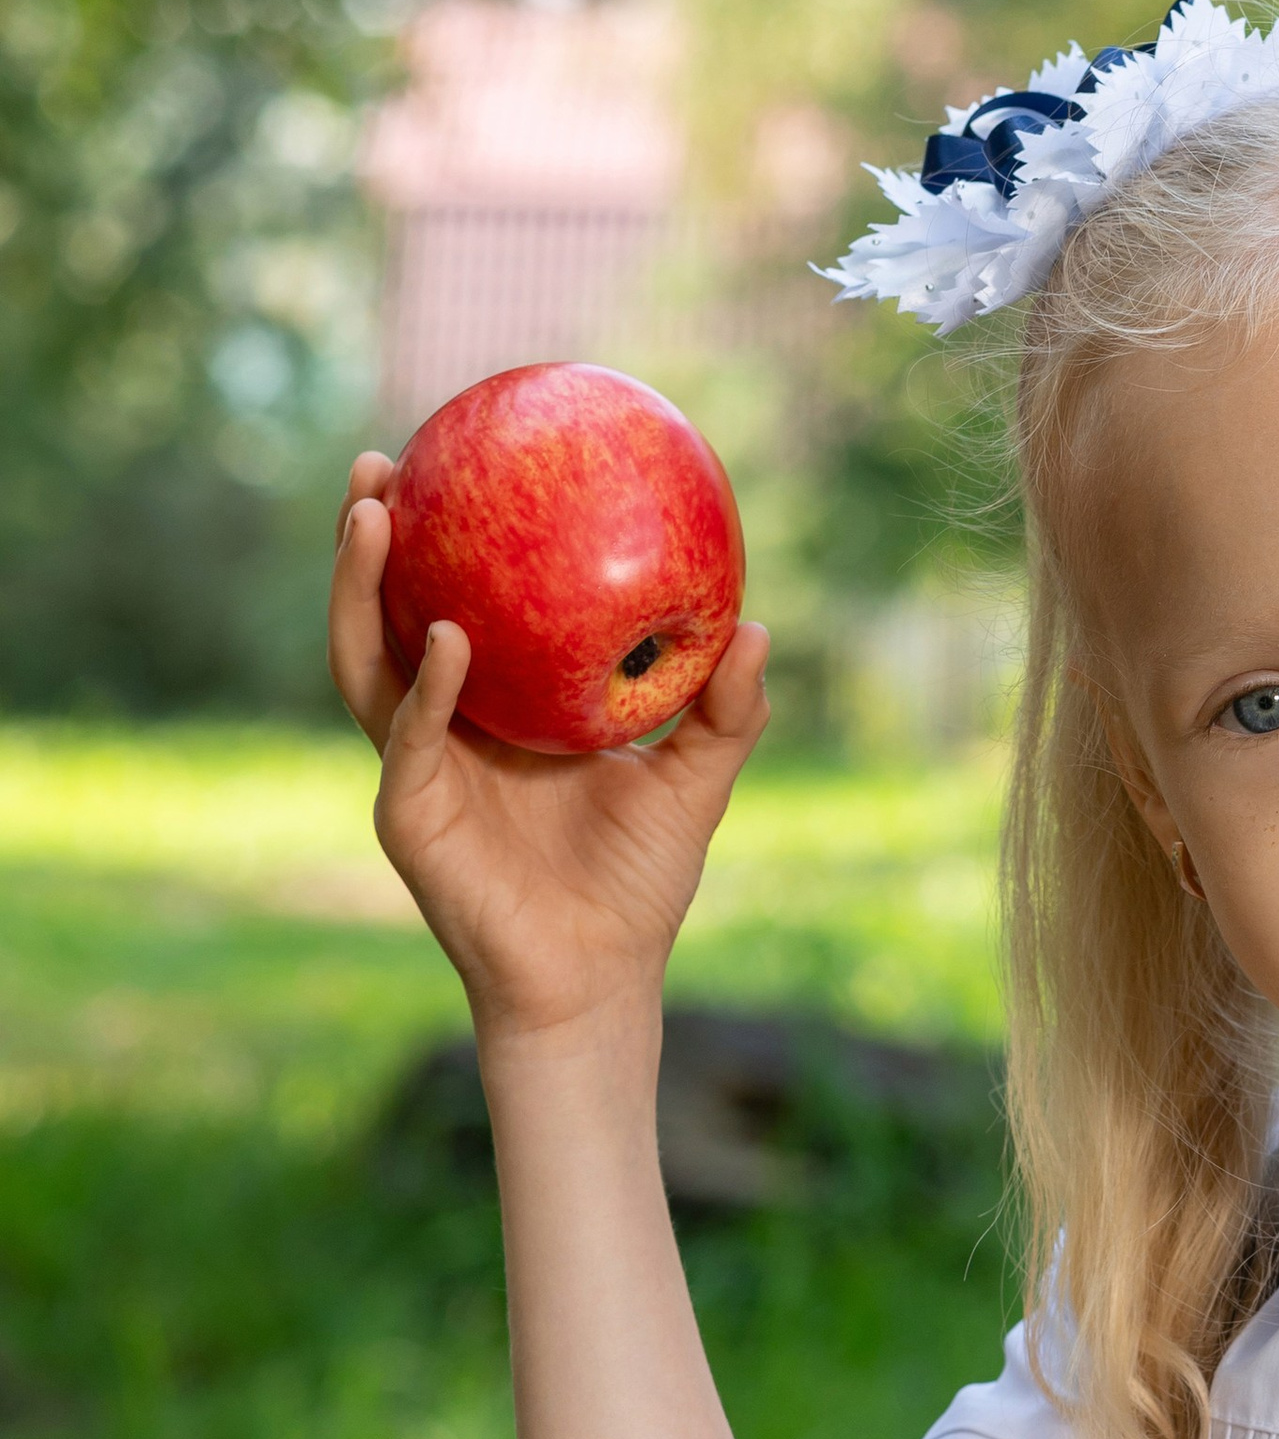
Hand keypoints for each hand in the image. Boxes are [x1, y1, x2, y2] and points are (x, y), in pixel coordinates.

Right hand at [327, 450, 772, 1040]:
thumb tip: (757, 625)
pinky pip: (411, 738)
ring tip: (375, 517)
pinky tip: (449, 639)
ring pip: (364, 662)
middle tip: (382, 462)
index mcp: (494, 709)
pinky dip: (427, 688)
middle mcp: (441, 728)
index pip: (449, 601)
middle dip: (367, 538)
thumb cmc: (639, 886)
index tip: (452, 458)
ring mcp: (415, 769)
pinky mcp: (411, 816)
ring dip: (361, 589)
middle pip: (382, 614)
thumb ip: (725, 711)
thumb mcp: (693, 783)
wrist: (600, 980)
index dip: (440, 538)